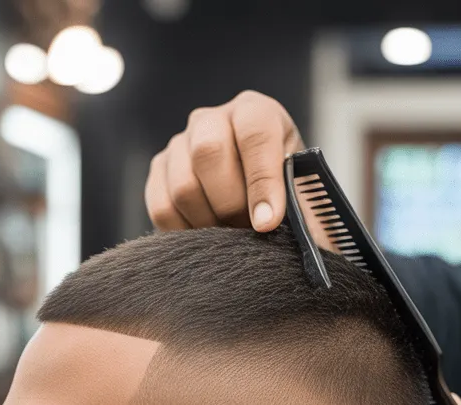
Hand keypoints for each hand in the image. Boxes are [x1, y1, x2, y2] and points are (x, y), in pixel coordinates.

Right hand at [145, 91, 302, 232]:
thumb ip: (299, 205)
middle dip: (230, 204)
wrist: (259, 206)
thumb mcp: (302, 195)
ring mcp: (180, 144)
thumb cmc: (286, 198)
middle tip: (247, 230)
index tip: (266, 223)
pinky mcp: (159, 172)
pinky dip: (184, 232)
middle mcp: (212, 119)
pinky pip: (162, 207)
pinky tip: (207, 236)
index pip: (255, 133)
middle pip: (208, 153)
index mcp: (255, 112)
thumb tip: (276, 227)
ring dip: (208, 223)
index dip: (261, 181)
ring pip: (183, 187)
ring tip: (230, 235)